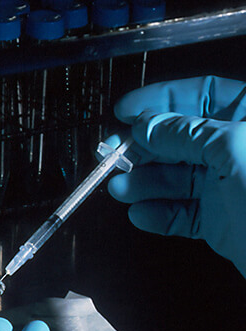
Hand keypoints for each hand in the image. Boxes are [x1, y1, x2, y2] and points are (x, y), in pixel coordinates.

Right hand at [108, 75, 245, 276]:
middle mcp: (237, 150)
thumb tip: (147, 125)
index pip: (203, 95)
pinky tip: (141, 214)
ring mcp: (227, 186)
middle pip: (181, 139)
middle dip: (145, 148)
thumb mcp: (232, 150)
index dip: (161, 100)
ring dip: (144, 184)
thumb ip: (185, 134)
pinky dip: (159, 214)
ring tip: (120, 189)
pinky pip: (181, 213)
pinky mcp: (218, 220)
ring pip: (176, 179)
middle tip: (113, 155)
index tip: (125, 111)